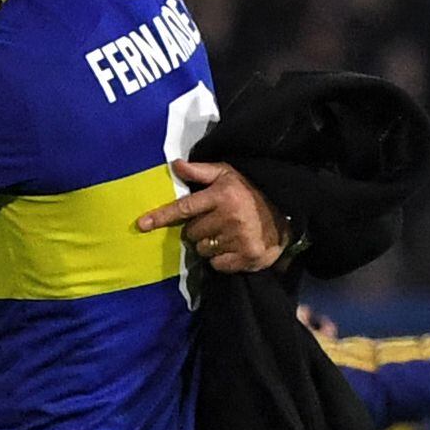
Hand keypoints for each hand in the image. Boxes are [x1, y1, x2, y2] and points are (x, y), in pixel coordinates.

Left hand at [144, 160, 285, 274]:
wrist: (286, 212)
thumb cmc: (250, 192)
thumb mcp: (227, 174)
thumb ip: (200, 171)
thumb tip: (175, 164)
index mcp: (221, 195)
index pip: (184, 208)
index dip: (162, 216)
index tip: (142, 224)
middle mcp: (228, 217)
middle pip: (191, 233)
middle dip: (197, 230)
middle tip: (214, 222)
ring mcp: (238, 238)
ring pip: (203, 250)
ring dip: (209, 245)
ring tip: (226, 234)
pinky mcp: (246, 256)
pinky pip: (217, 264)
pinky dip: (221, 259)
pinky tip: (233, 247)